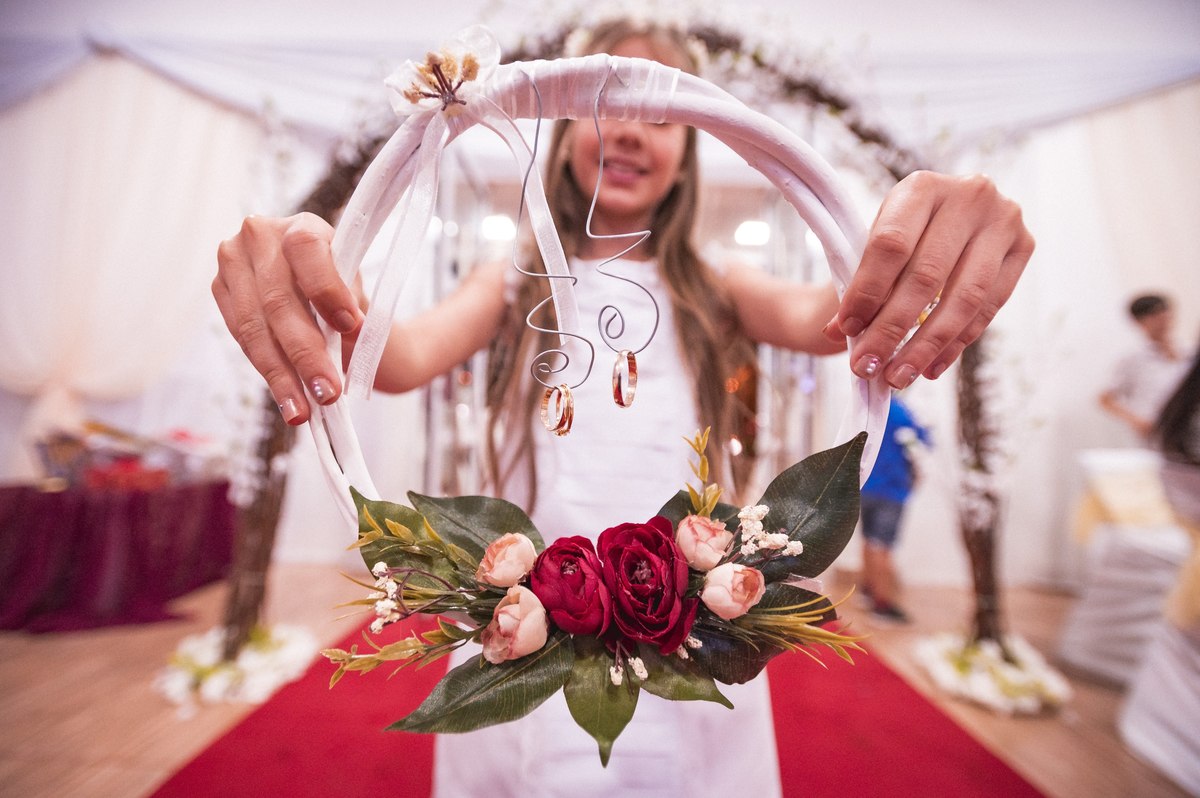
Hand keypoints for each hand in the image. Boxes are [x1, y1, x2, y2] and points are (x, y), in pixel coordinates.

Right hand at [213, 213, 363, 424]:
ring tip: (304, 411)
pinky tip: (288, 403)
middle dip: (305, 353)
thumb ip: (352, 303)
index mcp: (302, 226)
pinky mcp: (220, 291)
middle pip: (278, 300)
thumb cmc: (344, 296)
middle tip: (328, 392)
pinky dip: (269, 375)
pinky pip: (242, 340)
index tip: (350, 325)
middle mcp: (259, 236)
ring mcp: (232, 263)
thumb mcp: (357, 295)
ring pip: (255, 328)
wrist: (320, 301)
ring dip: (283, 376)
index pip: (306, 249)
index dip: (326, 288)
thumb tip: (349, 324)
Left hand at [825, 172, 1034, 387]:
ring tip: (898, 376)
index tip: (847, 329)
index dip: (867, 291)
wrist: (947, 216)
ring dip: (927, 346)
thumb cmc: (902, 235)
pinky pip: (988, 307)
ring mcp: (1002, 221)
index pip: (891, 245)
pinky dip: (956, 343)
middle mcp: (968, 195)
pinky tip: (930, 367)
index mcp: (921, 187)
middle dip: (893, 329)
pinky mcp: (1023, 247)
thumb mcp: (873, 246)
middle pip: (927, 276)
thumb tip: (838, 332)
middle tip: (868, 365)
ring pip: (963, 298)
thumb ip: (857, 284)